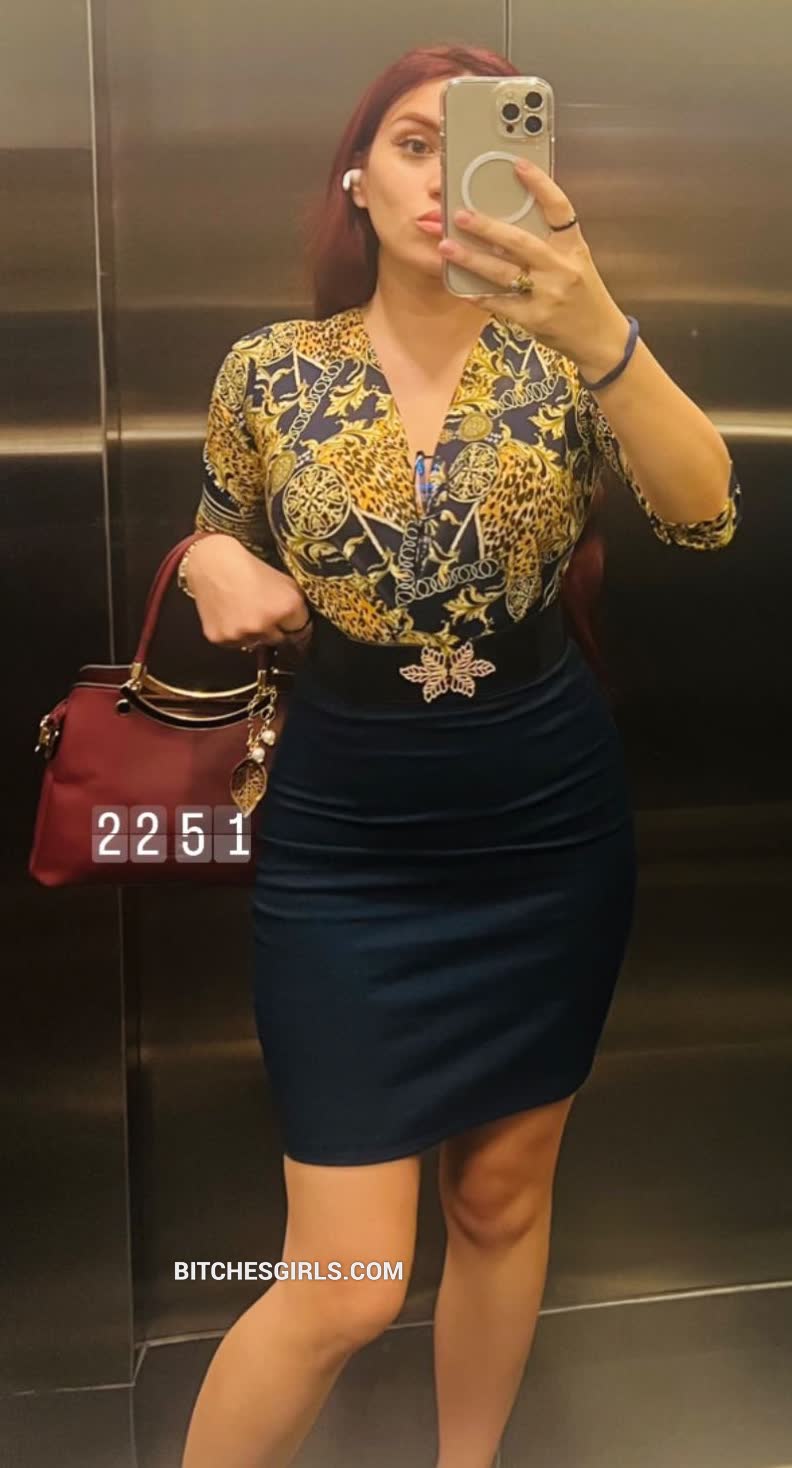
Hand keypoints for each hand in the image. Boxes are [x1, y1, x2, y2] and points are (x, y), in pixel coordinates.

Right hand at [187, 535, 312, 649]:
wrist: (212, 562)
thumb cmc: (249, 567)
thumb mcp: (284, 581)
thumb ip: (296, 605)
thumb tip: (303, 624)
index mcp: (286, 608)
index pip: (302, 631)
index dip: (294, 623)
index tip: (288, 620)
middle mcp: (265, 625)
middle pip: (278, 640)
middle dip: (274, 629)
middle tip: (261, 610)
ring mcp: (241, 635)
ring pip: (256, 644)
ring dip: (254, 633)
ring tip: (243, 611)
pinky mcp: (220, 639)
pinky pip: (235, 644)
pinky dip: (234, 634)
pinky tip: (229, 615)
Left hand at [437, 157, 629, 370]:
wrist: (600, 338)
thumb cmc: (584, 296)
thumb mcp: (576, 261)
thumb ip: (548, 242)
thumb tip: (505, 225)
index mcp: (573, 247)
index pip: (559, 209)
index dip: (540, 185)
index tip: (518, 165)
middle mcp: (561, 268)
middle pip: (520, 241)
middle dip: (486, 227)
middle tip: (459, 215)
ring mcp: (547, 295)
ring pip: (503, 273)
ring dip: (471, 259)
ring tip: (446, 246)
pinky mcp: (534, 319)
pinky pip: (499, 304)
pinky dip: (477, 294)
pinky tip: (459, 286)